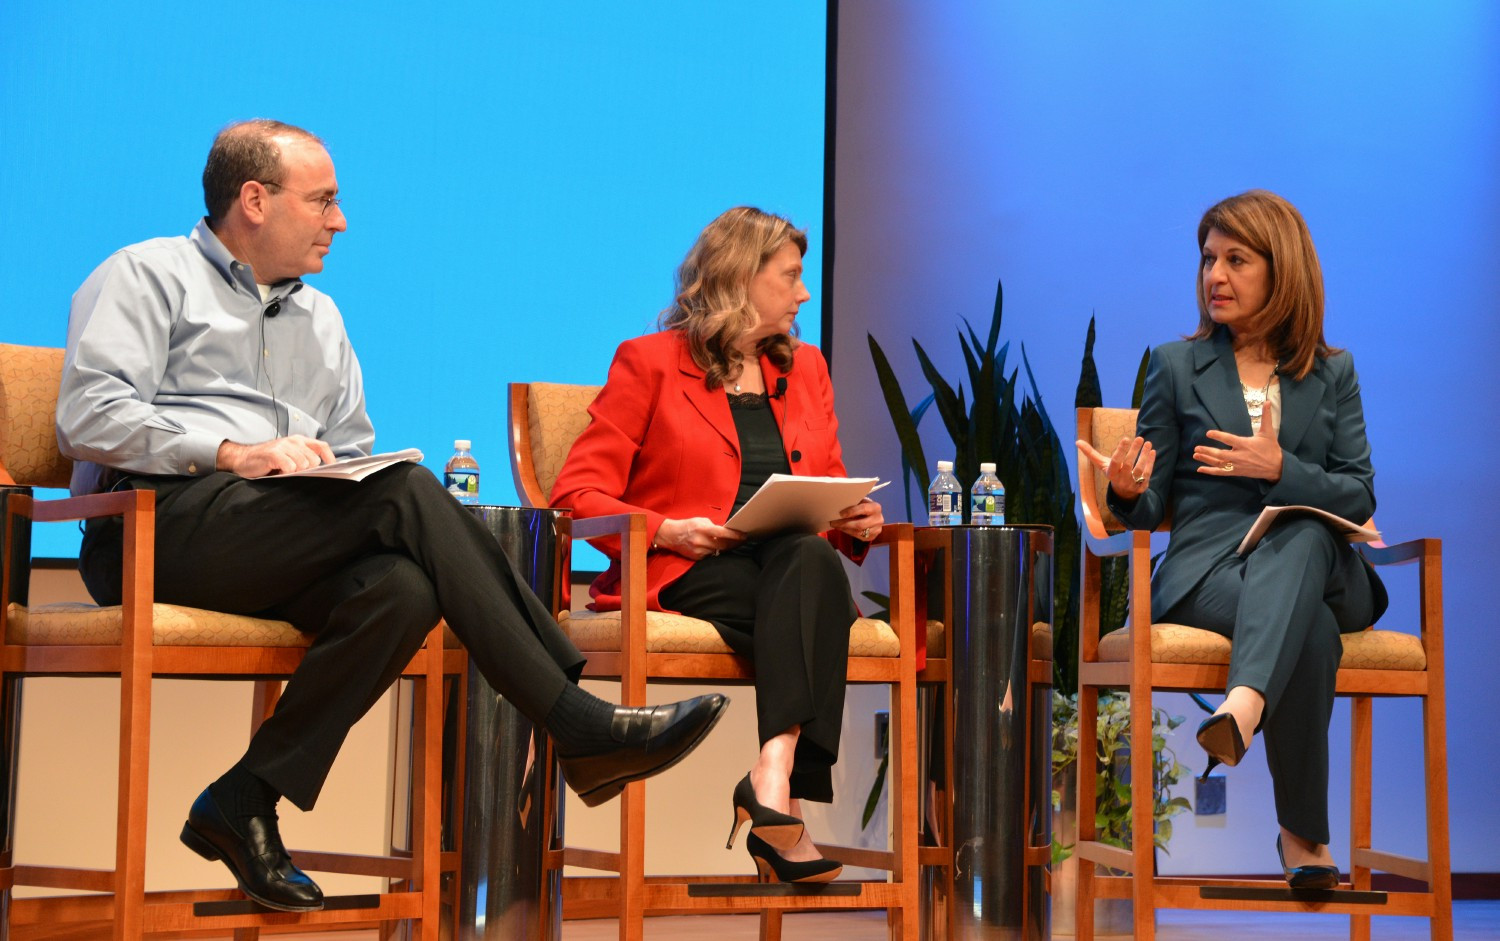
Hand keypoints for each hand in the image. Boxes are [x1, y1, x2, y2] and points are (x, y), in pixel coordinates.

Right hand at [217, 435, 335, 477]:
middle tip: (294, 473)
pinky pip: (289, 467)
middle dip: (307, 470)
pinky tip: (277, 471)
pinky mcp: (274, 453)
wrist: (243, 459)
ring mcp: (283, 446)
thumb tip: (322, 472)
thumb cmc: (269, 461)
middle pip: (314, 459)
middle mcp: (293, 441)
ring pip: (303, 464)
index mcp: (299, 441)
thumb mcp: (289, 457)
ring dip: (294, 472)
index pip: (322, 447)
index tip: (334, 469)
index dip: (330, 458)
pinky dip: (285, 473)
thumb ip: (304, 460)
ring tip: (284, 472)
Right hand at [655, 517, 745, 559]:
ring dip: (726, 548)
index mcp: (703, 529)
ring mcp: (699, 551)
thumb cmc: (688, 526)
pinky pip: (711, 555)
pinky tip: (719, 547)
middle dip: (734, 543)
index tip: (744, 536)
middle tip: (742, 541)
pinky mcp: (697, 558)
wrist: (671, 536)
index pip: (722, 533)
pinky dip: (716, 551)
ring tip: (733, 544)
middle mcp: (701, 541)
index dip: (735, 536)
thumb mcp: (701, 521)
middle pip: (723, 545)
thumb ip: (714, 526)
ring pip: (718, 551)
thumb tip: (727, 531)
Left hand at [831, 497, 883, 541]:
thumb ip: (854, 503)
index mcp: (876, 507)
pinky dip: (848, 532)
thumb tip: (839, 505)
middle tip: (833, 522)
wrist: (872, 516)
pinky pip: (858, 537)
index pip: (863, 509)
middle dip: (845, 524)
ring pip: (858, 532)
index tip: (840, 514)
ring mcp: (877, 529)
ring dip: (845, 529)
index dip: (851, 511)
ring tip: (836, 525)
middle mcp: (878, 519)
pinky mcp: (873, 537)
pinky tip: (842, 528)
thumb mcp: (861, 502)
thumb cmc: (863, 506)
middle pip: (860, 525)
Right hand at [1076, 435, 1154, 498]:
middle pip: (1128, 465)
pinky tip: (1152, 452)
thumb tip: (1077, 441)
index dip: (1121, 450)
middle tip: (1139, 438)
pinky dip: (1150, 463)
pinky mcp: (1141, 487)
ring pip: (1139, 470)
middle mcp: (1121, 480)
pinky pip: (1148, 474)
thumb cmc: (1112, 471)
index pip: (1116, 462)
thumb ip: (1090, 453)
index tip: (1126, 438)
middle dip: (1134, 451)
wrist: (1122, 491)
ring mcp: (1132, 484)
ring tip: (1148, 443)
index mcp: (1110, 473)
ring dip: (1144, 456)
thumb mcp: (1101, 464)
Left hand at [1193, 413, 1282, 481]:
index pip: (1229, 440)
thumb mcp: (1269, 432)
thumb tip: (1267, 402)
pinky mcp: (1236, 472)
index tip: (1208, 433)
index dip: (1218, 436)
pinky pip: (1221, 472)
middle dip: (1208, 451)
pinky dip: (1210, 471)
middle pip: (1221, 454)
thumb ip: (1266, 417)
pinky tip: (1200, 469)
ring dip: (1206, 459)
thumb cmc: (1271, 448)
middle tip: (1196, 448)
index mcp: (1245, 444)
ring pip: (1219, 463)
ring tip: (1195, 455)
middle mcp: (1240, 456)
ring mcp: (1237, 465)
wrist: (1276, 467)